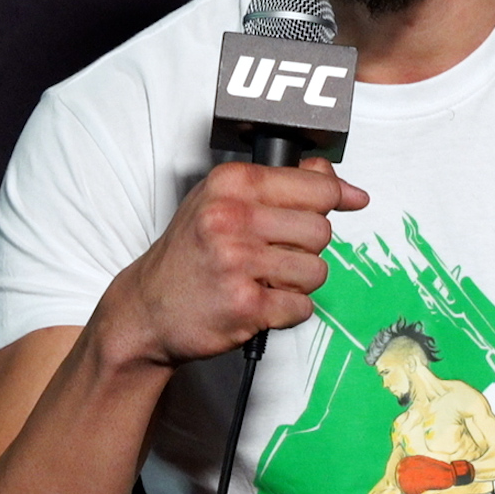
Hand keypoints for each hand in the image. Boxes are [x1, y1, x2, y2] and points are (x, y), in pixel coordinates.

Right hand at [99, 156, 366, 365]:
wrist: (147, 308)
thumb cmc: (191, 252)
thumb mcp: (225, 200)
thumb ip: (284, 185)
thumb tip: (347, 189)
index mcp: (232, 184)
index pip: (318, 186)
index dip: (333, 199)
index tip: (340, 204)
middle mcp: (232, 218)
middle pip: (321, 231)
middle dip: (307, 248)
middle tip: (275, 254)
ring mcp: (237, 262)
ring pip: (316, 271)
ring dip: (298, 282)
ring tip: (265, 279)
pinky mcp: (245, 305)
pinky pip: (301, 307)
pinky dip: (287, 310)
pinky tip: (259, 301)